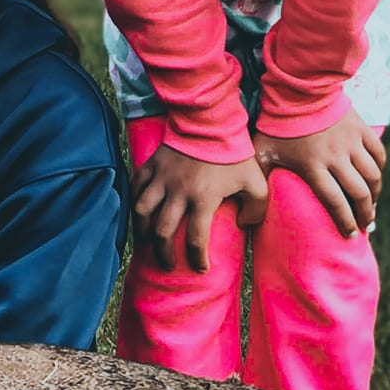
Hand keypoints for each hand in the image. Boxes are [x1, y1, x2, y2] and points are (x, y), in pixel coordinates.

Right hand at [131, 144, 270, 272]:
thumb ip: (256, 209)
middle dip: (164, 253)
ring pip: (142, 211)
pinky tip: (136, 211)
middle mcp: (178, 192)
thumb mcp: (256, 182)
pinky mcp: (152, 164)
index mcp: (203, 199)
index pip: (196, 240)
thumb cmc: (234, 153)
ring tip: (145, 241)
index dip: (197, 259)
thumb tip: (243, 225)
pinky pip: (135, 186)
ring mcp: (161, 177)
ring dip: (142, 230)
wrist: (209, 121)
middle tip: (168, 264)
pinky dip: (133, 201)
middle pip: (162, 231)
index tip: (200, 268)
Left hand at [254, 108, 385, 239]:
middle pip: (359, 193)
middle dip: (365, 214)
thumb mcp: (263, 151)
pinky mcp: (361, 129)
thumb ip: (261, 176)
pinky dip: (379, 168)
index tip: (350, 235)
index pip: (335, 201)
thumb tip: (250, 202)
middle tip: (365, 225)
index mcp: (313, 165)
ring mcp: (351, 142)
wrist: (297, 88)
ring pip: (373, 176)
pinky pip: (378, 154)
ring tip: (371, 206)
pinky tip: (375, 178)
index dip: (345, 221)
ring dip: (375, 194)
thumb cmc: (277, 123)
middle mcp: (336, 156)